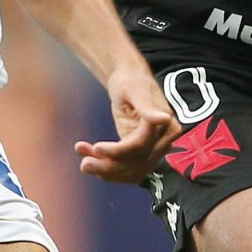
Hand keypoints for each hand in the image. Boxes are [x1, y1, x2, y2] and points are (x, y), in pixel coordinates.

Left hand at [75, 62, 178, 183]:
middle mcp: (164, 142)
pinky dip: (108, 169)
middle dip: (109, 167)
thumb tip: (164, 118)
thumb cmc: (131, 81)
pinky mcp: (140, 153)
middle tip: (84, 164)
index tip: (96, 147)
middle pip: (136, 163)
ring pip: (130, 171)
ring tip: (84, 163)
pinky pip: (126, 169)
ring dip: (106, 171)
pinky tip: (90, 158)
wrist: (128, 80)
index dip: (118, 151)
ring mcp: (153, 150)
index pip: (141, 147)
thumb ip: (148, 108)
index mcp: (168, 127)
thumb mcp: (136, 91)